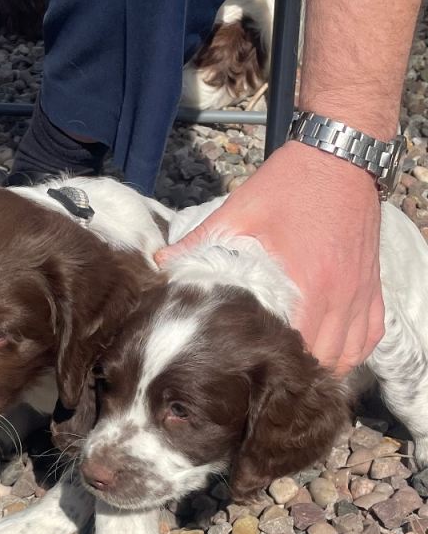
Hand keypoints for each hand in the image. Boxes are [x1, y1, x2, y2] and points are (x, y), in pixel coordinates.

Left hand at [155, 140, 384, 374]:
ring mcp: (359, 293)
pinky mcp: (373, 286)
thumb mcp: (239, 211)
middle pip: (320, 360)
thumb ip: (199, 243)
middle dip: (295, 373)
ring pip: (347, 354)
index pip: (291, 348)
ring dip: (323, 366)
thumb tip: (161, 265)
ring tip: (296, 370)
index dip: (271, 366)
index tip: (250, 374)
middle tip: (269, 378)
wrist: (339, 155)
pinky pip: (369, 336)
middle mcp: (337, 295)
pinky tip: (331, 351)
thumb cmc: (288, 184)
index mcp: (304, 284)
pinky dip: (352, 350)